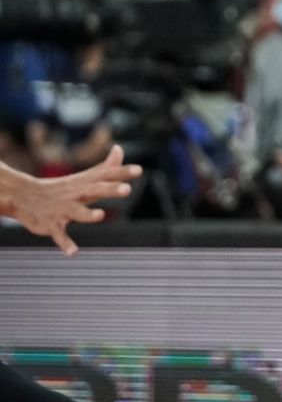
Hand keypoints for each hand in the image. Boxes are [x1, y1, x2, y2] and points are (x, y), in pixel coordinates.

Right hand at [3, 144, 141, 256]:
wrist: (22, 196)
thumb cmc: (62, 188)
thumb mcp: (83, 178)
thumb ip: (105, 167)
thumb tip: (119, 149)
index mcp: (84, 183)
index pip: (105, 175)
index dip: (122, 172)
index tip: (139, 170)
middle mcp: (74, 193)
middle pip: (94, 190)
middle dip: (110, 189)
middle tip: (128, 190)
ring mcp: (62, 208)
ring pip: (76, 211)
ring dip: (87, 214)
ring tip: (100, 215)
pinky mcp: (50, 224)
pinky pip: (59, 235)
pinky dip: (65, 243)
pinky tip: (74, 253)